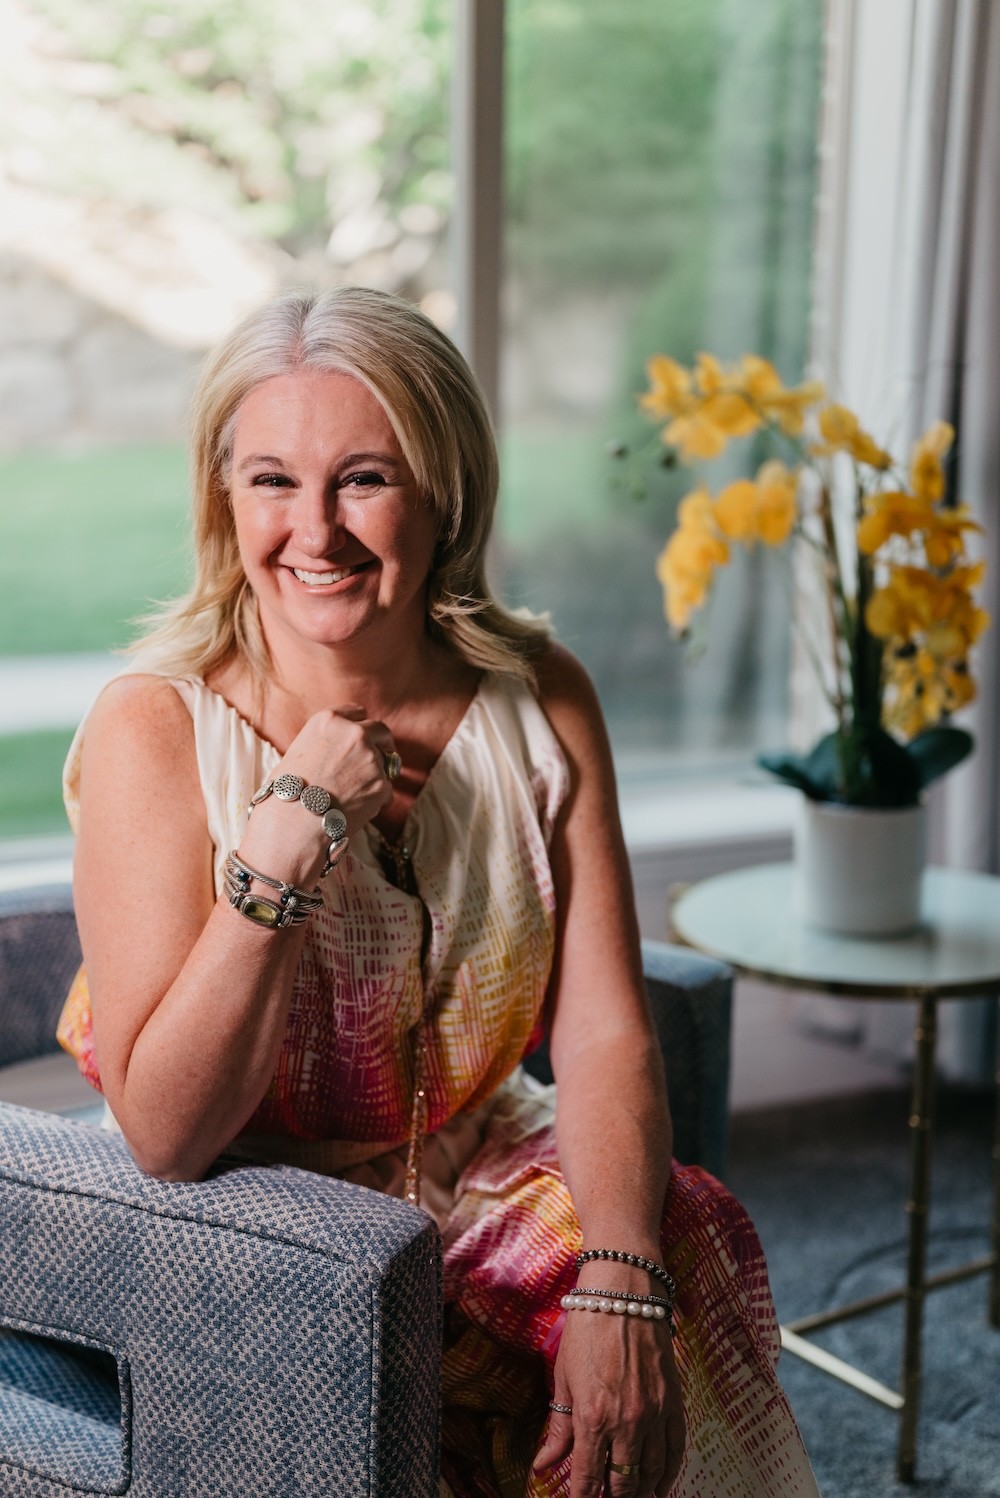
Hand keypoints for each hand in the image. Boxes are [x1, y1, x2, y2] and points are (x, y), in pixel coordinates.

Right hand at [276, 703, 395, 837]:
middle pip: (381, 730)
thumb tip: (337, 752)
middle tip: (378, 759)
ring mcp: (370, 757)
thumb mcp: (298, 752)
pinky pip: (387, 790)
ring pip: (386, 762)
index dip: (359, 726)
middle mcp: (354, 733)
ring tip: (355, 794)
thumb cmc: (287, 791)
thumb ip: (325, 743)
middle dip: (381, 744)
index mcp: (329, 721)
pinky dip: (377, 799)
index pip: (357, 712)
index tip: (361, 736)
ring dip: (378, 775)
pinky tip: (357, 809)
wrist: (293, 821)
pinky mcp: (381, 783)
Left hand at [533, 1308, 684, 1496]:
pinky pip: (675, 1451)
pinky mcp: (674, 1403)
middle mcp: (625, 1422)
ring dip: (639, 1492)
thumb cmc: (587, 1329)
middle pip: (622, 1484)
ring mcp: (654, 1415)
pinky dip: (668, 1475)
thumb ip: (558, 1427)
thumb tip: (542, 1465)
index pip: (587, 1478)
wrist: (624, 1293)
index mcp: (592, 1416)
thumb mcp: (564, 1377)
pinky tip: (659, 1486)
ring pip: (651, 1473)